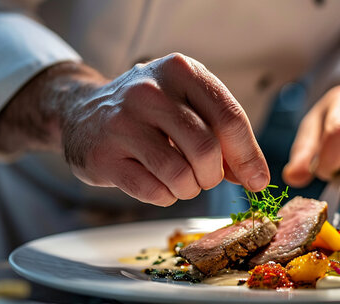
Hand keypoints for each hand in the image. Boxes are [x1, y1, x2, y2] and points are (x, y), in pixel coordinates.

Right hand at [59, 53, 268, 205]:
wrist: (81, 113)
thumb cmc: (147, 113)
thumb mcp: (185, 105)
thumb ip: (221, 134)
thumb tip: (253, 176)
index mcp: (179, 71)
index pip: (229, 118)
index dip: (248, 156)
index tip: (257, 180)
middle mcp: (149, 92)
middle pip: (207, 150)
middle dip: (214, 176)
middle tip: (206, 178)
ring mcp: (122, 123)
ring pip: (181, 175)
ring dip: (190, 189)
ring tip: (181, 181)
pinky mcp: (104, 156)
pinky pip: (154, 192)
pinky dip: (166, 196)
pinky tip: (158, 183)